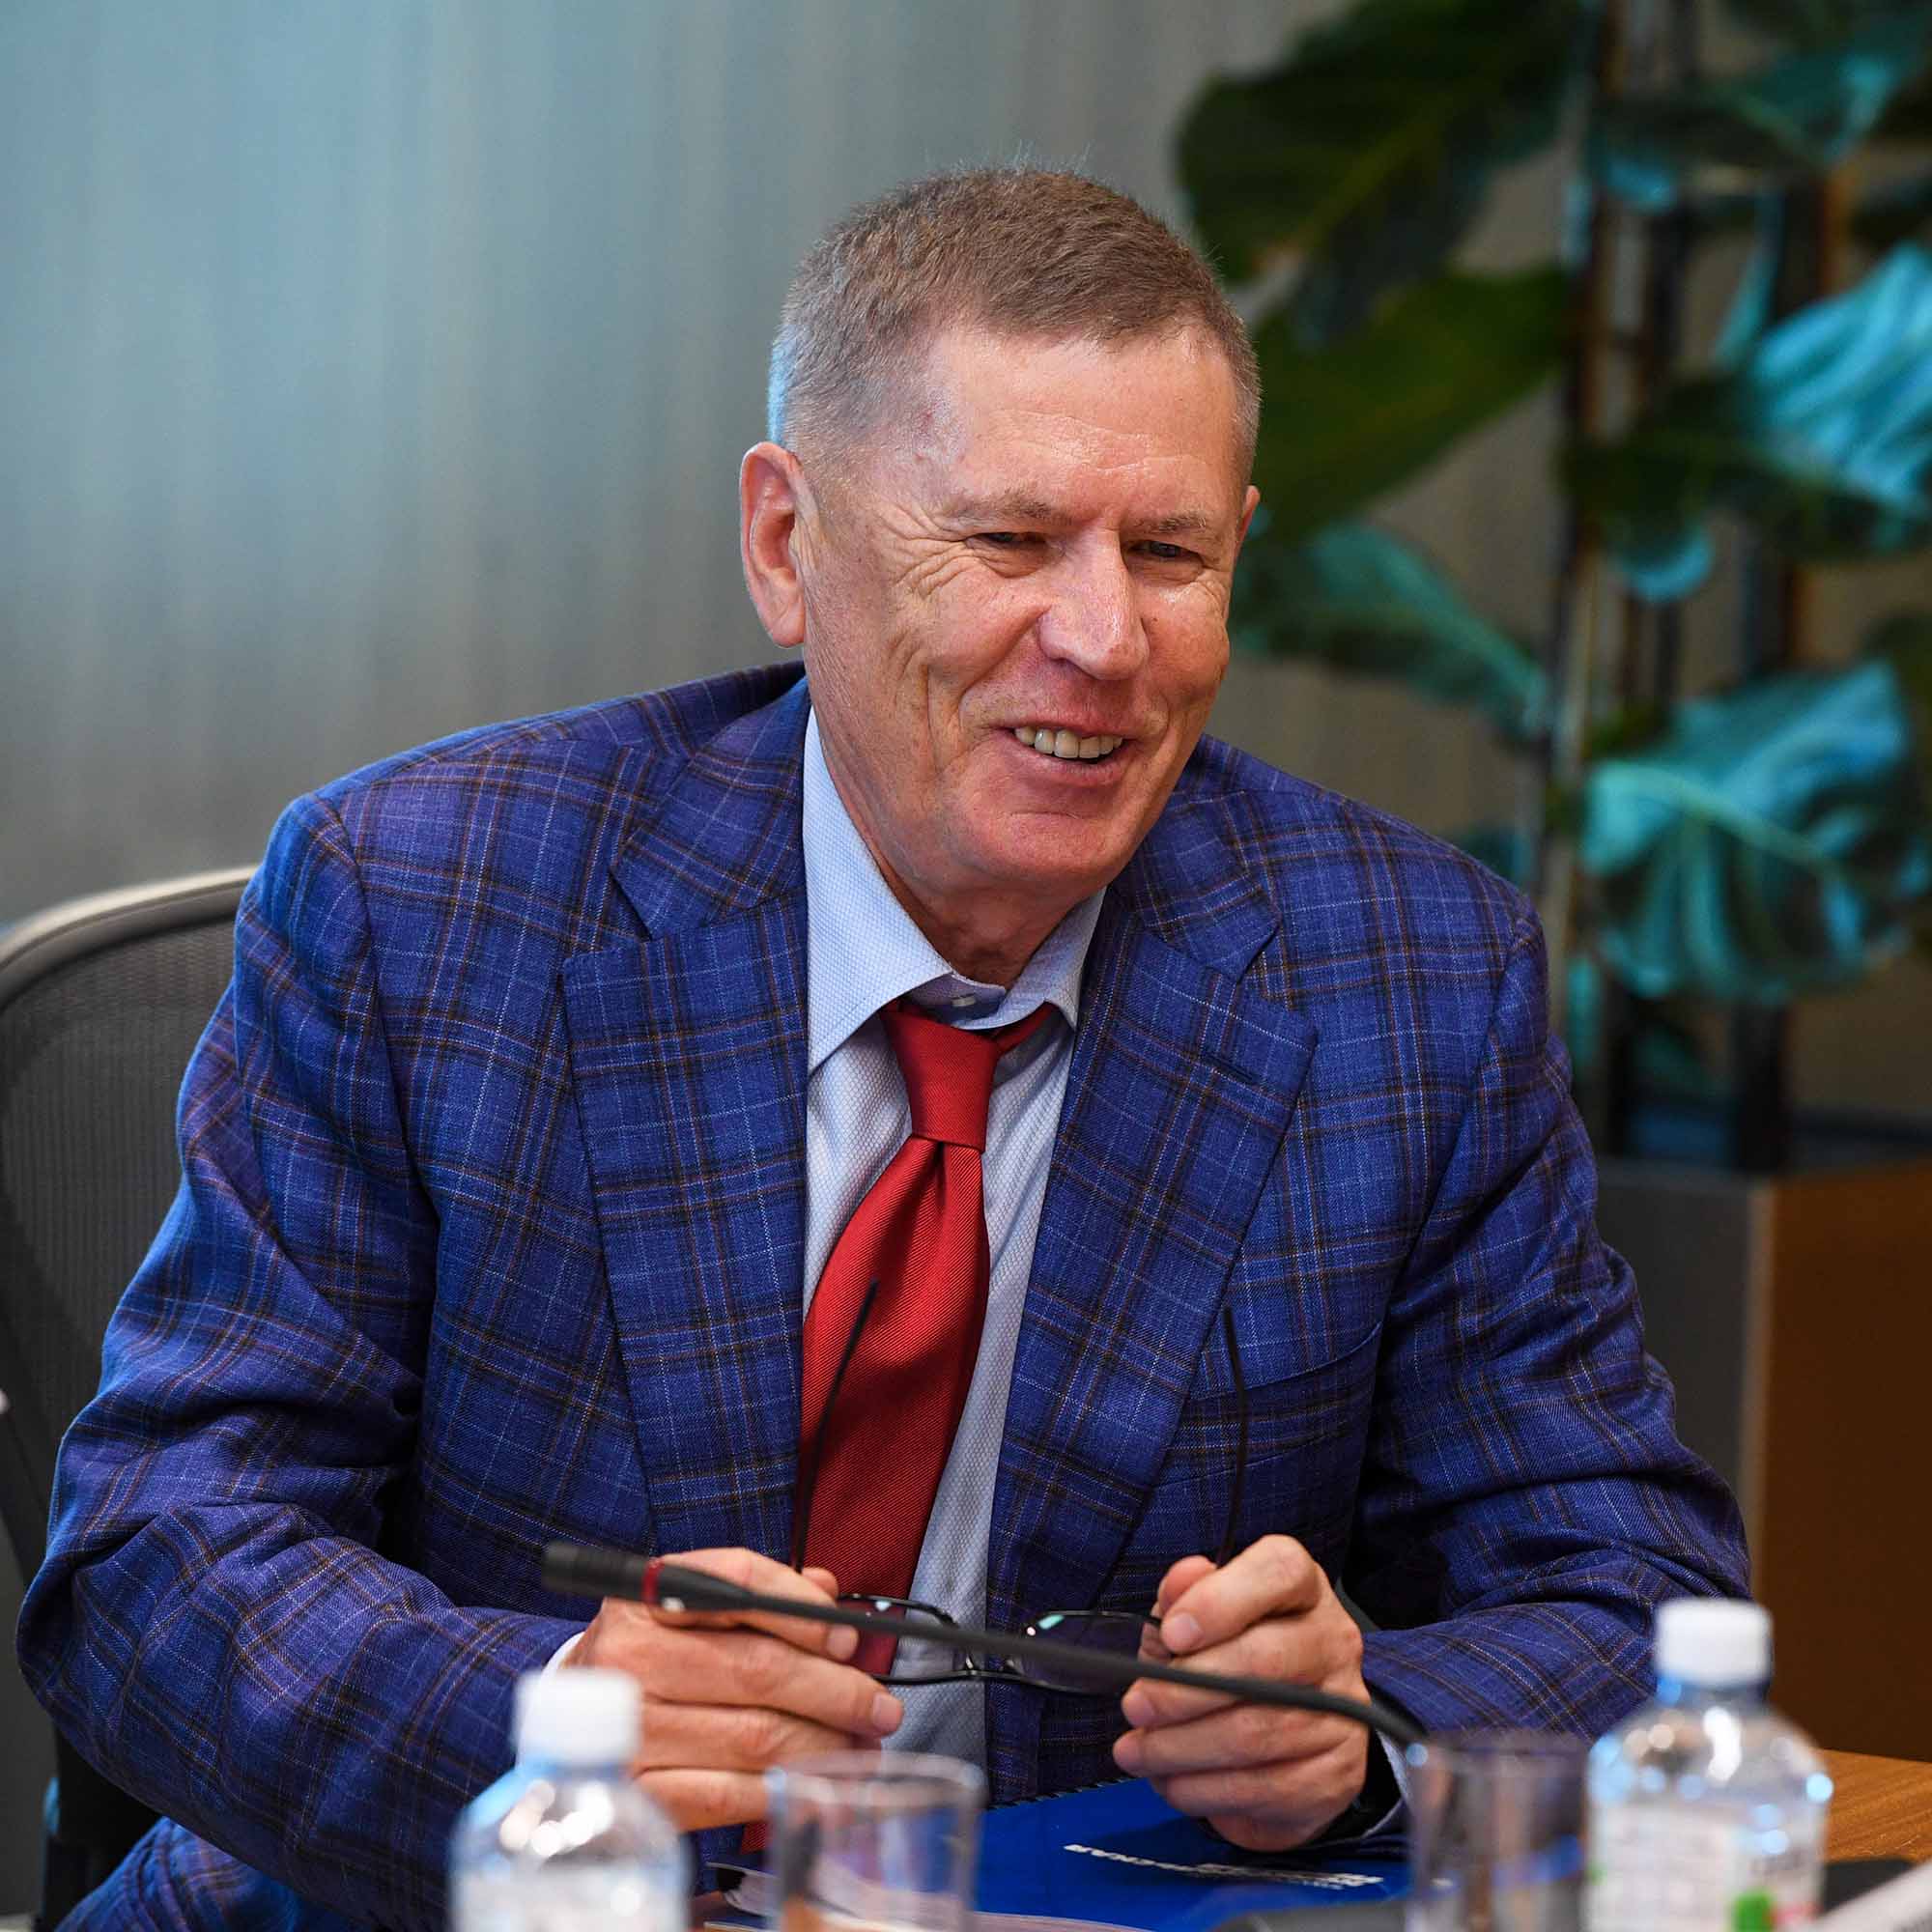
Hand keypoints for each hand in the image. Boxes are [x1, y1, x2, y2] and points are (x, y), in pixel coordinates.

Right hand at [568, 1546, 901, 1831]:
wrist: (573, 1721)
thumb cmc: (655, 1655)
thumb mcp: (693, 1607)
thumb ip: (759, 1594)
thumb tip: (828, 1595)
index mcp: (646, 1594)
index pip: (736, 1581)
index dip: (801, 1609)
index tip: (848, 1637)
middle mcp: (631, 1654)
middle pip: (757, 1667)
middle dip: (835, 1690)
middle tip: (879, 1707)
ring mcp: (630, 1727)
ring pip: (754, 1734)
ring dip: (824, 1743)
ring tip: (860, 1745)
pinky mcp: (639, 1789)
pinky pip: (730, 1792)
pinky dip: (785, 1786)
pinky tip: (818, 1780)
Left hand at [1109, 1535, 1369, 1849]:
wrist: (1286, 1734)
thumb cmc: (1230, 1657)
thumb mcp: (1198, 1617)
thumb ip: (1183, 1595)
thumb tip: (1179, 1584)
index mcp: (1301, 1587)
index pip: (1278, 1572)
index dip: (1220, 1601)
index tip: (1171, 1633)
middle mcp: (1333, 1640)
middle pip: (1265, 1660)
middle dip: (1184, 1689)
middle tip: (1135, 1706)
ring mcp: (1345, 1709)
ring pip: (1258, 1734)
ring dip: (1182, 1749)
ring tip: (1137, 1752)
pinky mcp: (1339, 1772)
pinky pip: (1267, 1788)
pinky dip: (1207, 1790)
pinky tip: (1173, 1782)